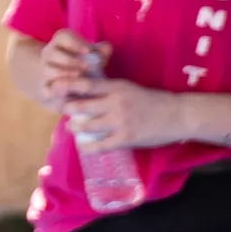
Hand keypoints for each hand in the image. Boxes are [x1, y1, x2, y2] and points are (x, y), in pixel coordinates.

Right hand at [36, 30, 103, 112]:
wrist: (73, 85)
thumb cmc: (86, 64)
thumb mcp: (95, 56)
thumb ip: (102, 51)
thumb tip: (106, 48)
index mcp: (61, 42)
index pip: (63, 36)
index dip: (75, 42)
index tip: (89, 50)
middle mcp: (50, 54)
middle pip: (53, 53)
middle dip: (71, 60)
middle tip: (88, 66)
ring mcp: (45, 70)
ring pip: (48, 70)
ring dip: (64, 73)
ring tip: (80, 77)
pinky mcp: (45, 87)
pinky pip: (45, 88)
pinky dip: (54, 90)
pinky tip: (67, 92)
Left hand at [64, 75, 179, 152]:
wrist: (179, 115)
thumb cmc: (151, 100)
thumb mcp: (128, 88)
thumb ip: (106, 89)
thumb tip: (81, 89)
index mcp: (116, 87)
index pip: (83, 84)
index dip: (64, 87)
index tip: (51, 89)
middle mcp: (115, 103)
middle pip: (78, 106)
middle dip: (67, 110)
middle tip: (65, 112)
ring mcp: (120, 121)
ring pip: (85, 126)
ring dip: (74, 128)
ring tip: (73, 128)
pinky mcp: (126, 138)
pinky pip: (99, 145)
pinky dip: (87, 147)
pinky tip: (84, 146)